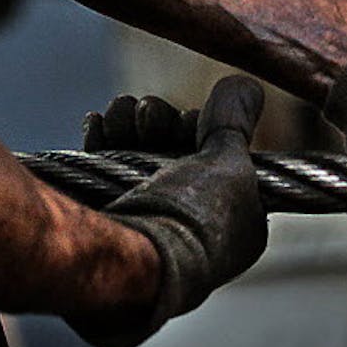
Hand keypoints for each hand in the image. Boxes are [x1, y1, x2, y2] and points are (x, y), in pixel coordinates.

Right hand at [68, 76, 267, 346]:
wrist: (130, 261)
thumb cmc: (192, 216)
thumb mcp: (229, 163)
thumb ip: (234, 123)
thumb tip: (247, 85)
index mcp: (237, 227)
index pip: (221, 162)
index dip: (204, 132)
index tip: (192, 119)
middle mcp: (194, 230)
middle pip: (175, 155)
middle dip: (160, 122)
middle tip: (149, 113)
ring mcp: (149, 228)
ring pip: (138, 158)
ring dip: (129, 124)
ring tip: (122, 110)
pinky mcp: (107, 223)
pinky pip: (104, 174)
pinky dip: (102, 143)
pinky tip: (99, 122)